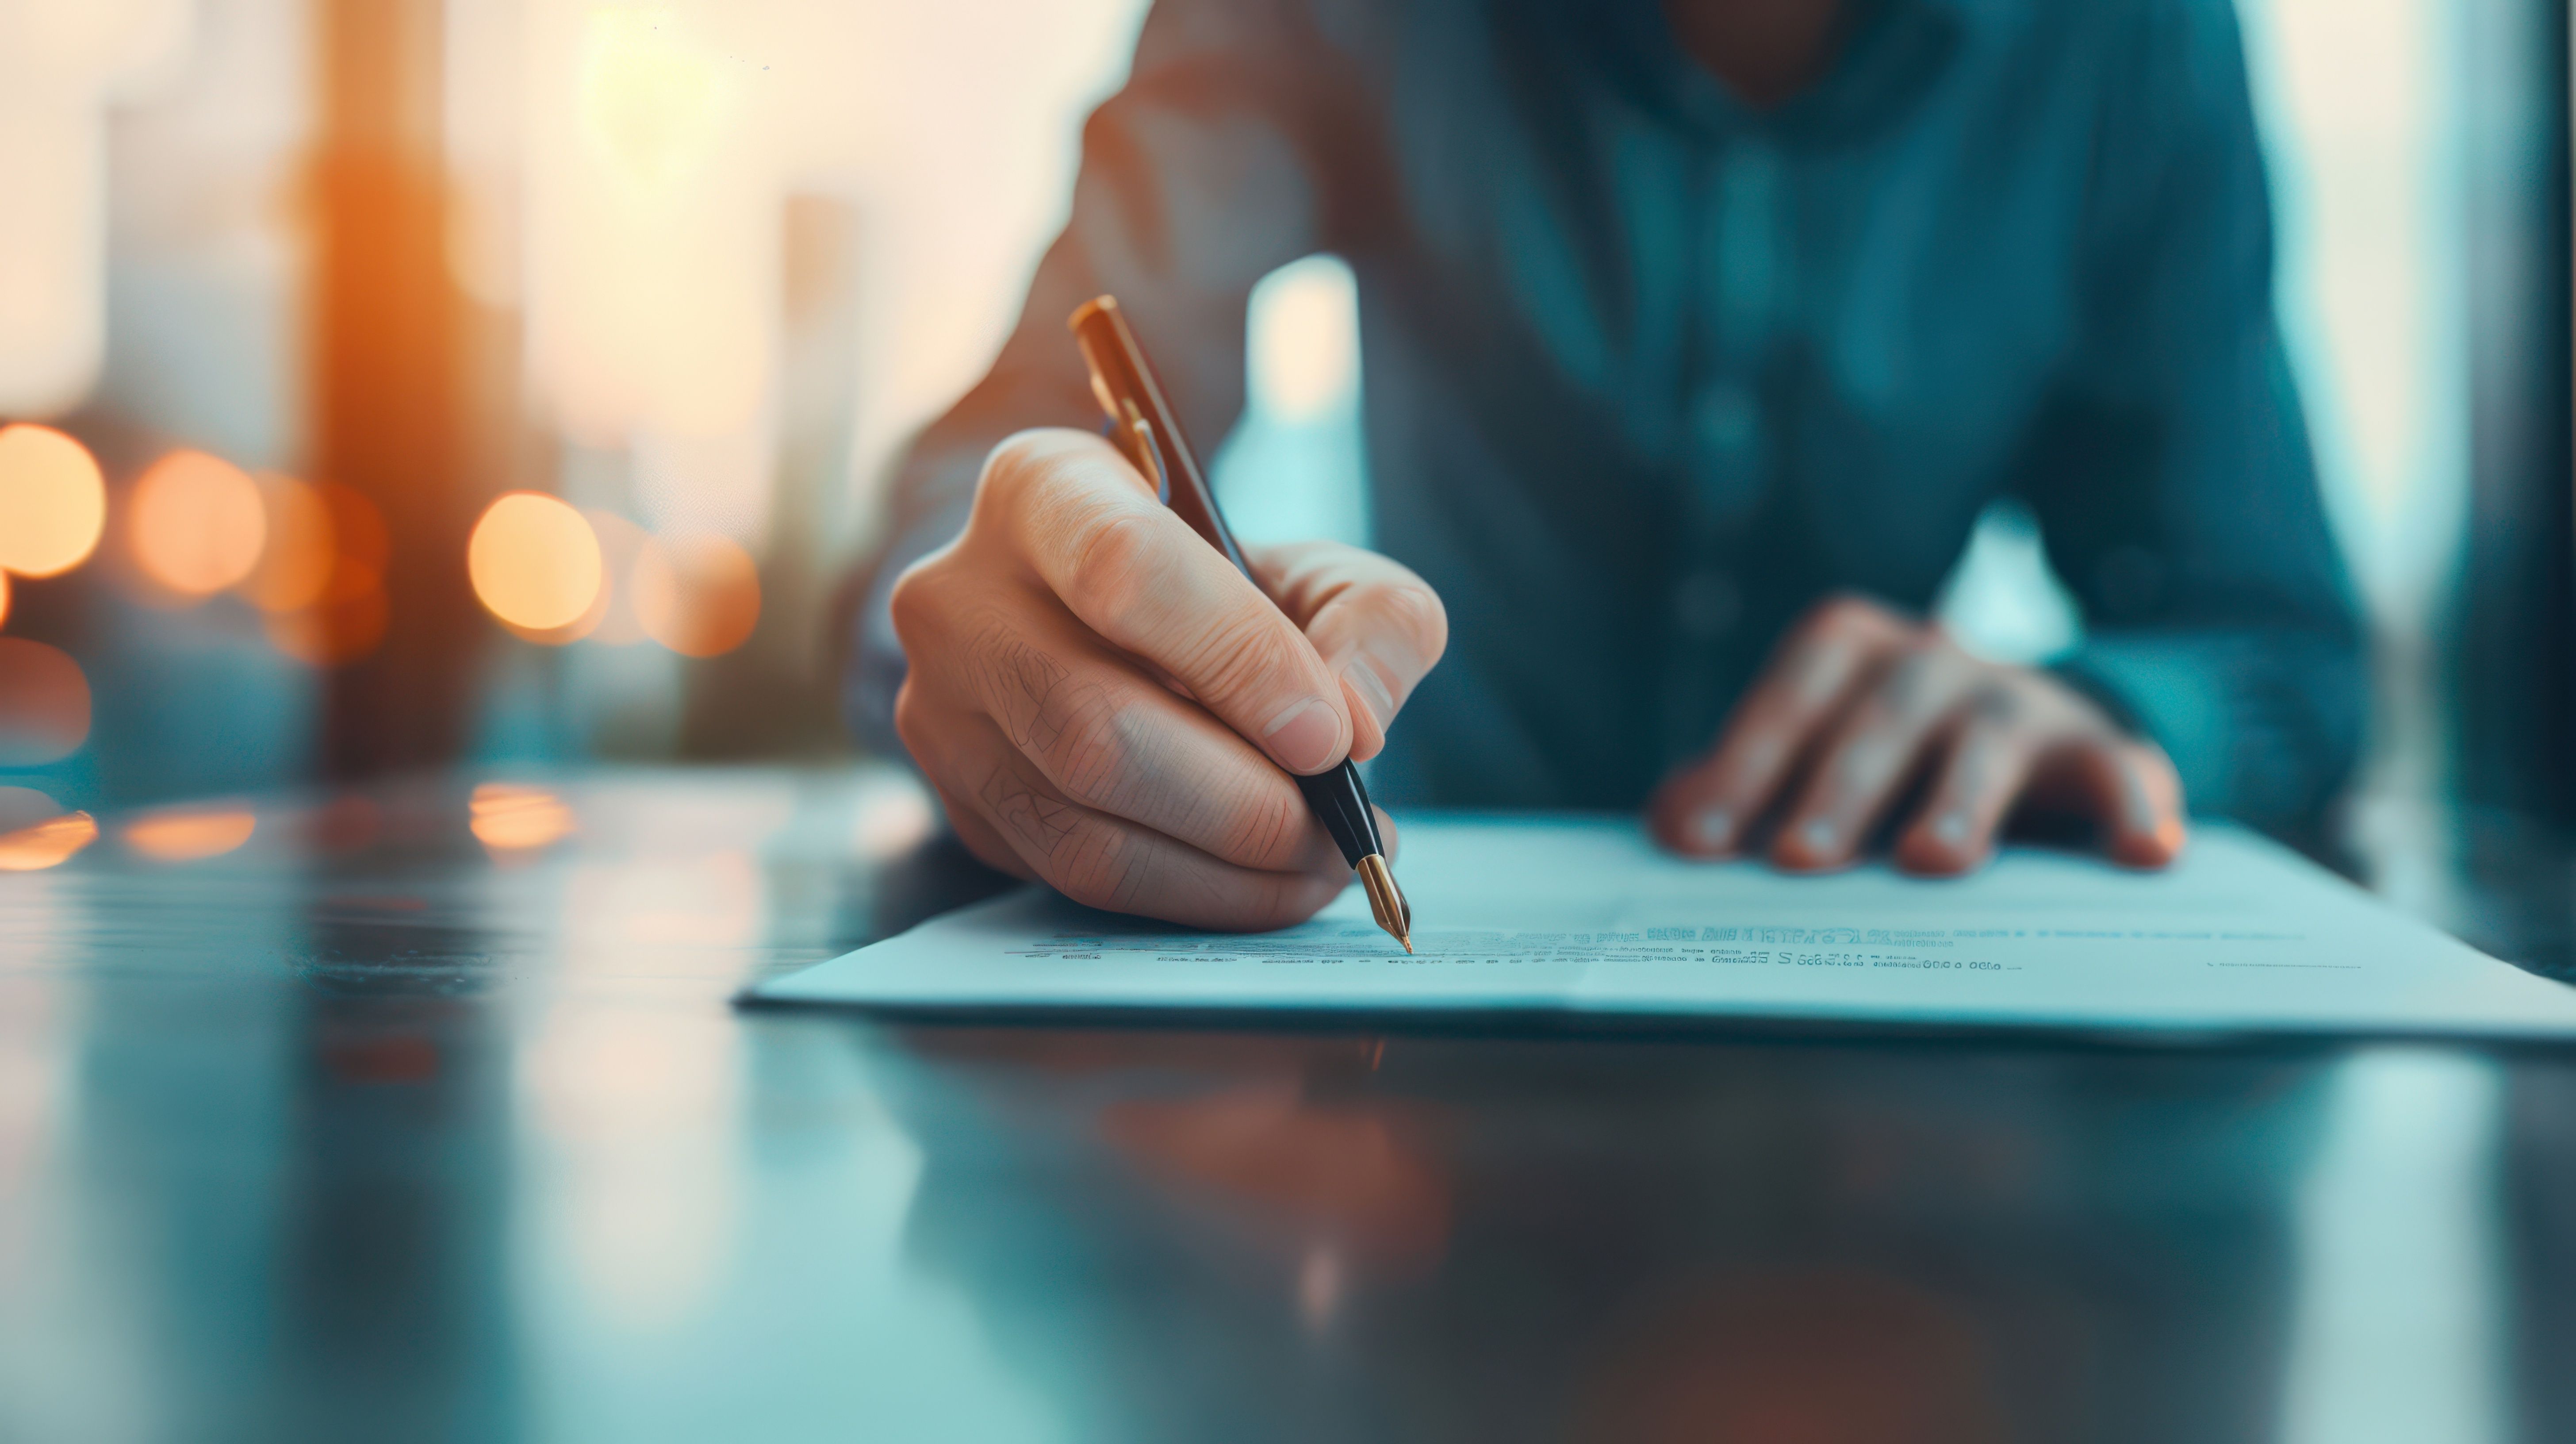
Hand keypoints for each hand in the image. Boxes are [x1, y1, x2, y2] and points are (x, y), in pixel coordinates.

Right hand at [890, 428, 1447, 928]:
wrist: (1116, 631)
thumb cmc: (1227, 592)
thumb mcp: (1319, 569)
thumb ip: (1374, 622)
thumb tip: (1357, 726)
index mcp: (1043, 489)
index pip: (1124, 570)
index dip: (1236, 661)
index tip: (1331, 737)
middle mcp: (960, 599)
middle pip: (1093, 726)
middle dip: (1244, 800)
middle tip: (1341, 827)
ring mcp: (942, 712)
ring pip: (1081, 826)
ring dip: (1228, 869)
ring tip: (1322, 863)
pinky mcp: (962, 802)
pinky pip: (1075, 879)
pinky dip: (1192, 897)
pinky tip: (1265, 882)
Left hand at [1648, 595, 2184, 873]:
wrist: (2024, 724)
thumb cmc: (1883, 753)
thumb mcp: (1808, 753)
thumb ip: (1739, 784)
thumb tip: (1665, 821)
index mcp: (1851, 653)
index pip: (1789, 699)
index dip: (1741, 764)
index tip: (1695, 841)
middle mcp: (1936, 661)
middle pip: (1881, 718)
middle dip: (1837, 788)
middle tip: (1798, 860)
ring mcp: (2022, 701)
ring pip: (1988, 743)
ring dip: (1960, 803)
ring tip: (1932, 864)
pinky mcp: (2101, 749)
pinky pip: (2122, 773)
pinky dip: (2134, 808)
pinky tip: (2143, 855)